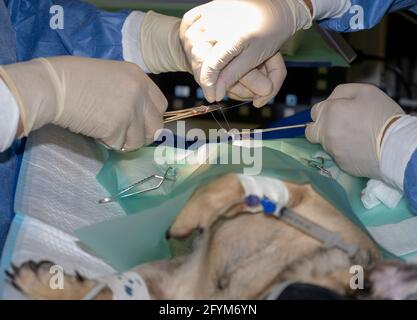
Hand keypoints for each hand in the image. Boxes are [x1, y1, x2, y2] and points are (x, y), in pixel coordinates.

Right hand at [0, 56, 166, 150]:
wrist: (52, 86)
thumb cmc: (73, 77)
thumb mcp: (110, 76)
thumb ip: (129, 92)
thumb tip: (138, 115)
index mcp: (139, 77)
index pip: (161, 105)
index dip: (151, 117)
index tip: (141, 123)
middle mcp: (140, 94)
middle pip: (157, 125)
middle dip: (144, 134)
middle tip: (127, 134)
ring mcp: (130, 112)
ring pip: (140, 140)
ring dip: (125, 141)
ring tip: (106, 130)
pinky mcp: (117, 129)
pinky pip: (120, 145)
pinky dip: (108, 143)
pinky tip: (96, 131)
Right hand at [180, 0, 311, 102]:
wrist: (271, 7)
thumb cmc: (269, 32)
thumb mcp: (255, 56)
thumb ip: (234, 74)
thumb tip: (217, 93)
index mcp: (233, 35)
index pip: (212, 65)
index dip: (209, 84)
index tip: (212, 97)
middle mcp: (216, 23)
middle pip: (198, 57)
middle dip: (204, 76)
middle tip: (211, 90)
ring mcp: (206, 16)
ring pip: (193, 48)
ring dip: (199, 64)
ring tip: (210, 76)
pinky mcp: (200, 12)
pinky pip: (191, 34)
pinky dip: (195, 47)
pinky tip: (205, 55)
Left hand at [305, 84, 404, 178]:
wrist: (396, 147)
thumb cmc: (383, 116)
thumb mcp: (365, 91)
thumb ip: (341, 93)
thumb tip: (330, 100)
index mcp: (330, 112)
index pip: (314, 111)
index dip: (326, 111)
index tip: (337, 113)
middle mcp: (325, 132)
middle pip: (311, 131)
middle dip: (320, 128)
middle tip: (338, 127)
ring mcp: (331, 150)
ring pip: (325, 144)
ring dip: (334, 140)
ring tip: (356, 137)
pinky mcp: (339, 164)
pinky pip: (337, 156)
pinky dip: (344, 152)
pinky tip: (359, 148)